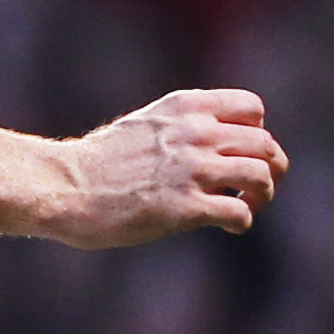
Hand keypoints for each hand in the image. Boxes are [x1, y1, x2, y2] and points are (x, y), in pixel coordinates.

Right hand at [53, 88, 288, 244]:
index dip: (256, 132)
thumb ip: (181, 126)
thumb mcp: (143, 124)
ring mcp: (192, 170)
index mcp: (186, 108)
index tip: (241, 152)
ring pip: (261, 176)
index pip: (253, 109)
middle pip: (265, 145)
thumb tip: (213, 145)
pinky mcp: (185, 207)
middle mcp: (195, 134)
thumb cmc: (97, 162)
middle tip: (259, 187)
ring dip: (263, 194)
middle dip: (270, 168)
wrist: (63, 188)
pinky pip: (240, 212)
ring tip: (249, 205)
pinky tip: (231, 226)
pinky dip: (243, 221)